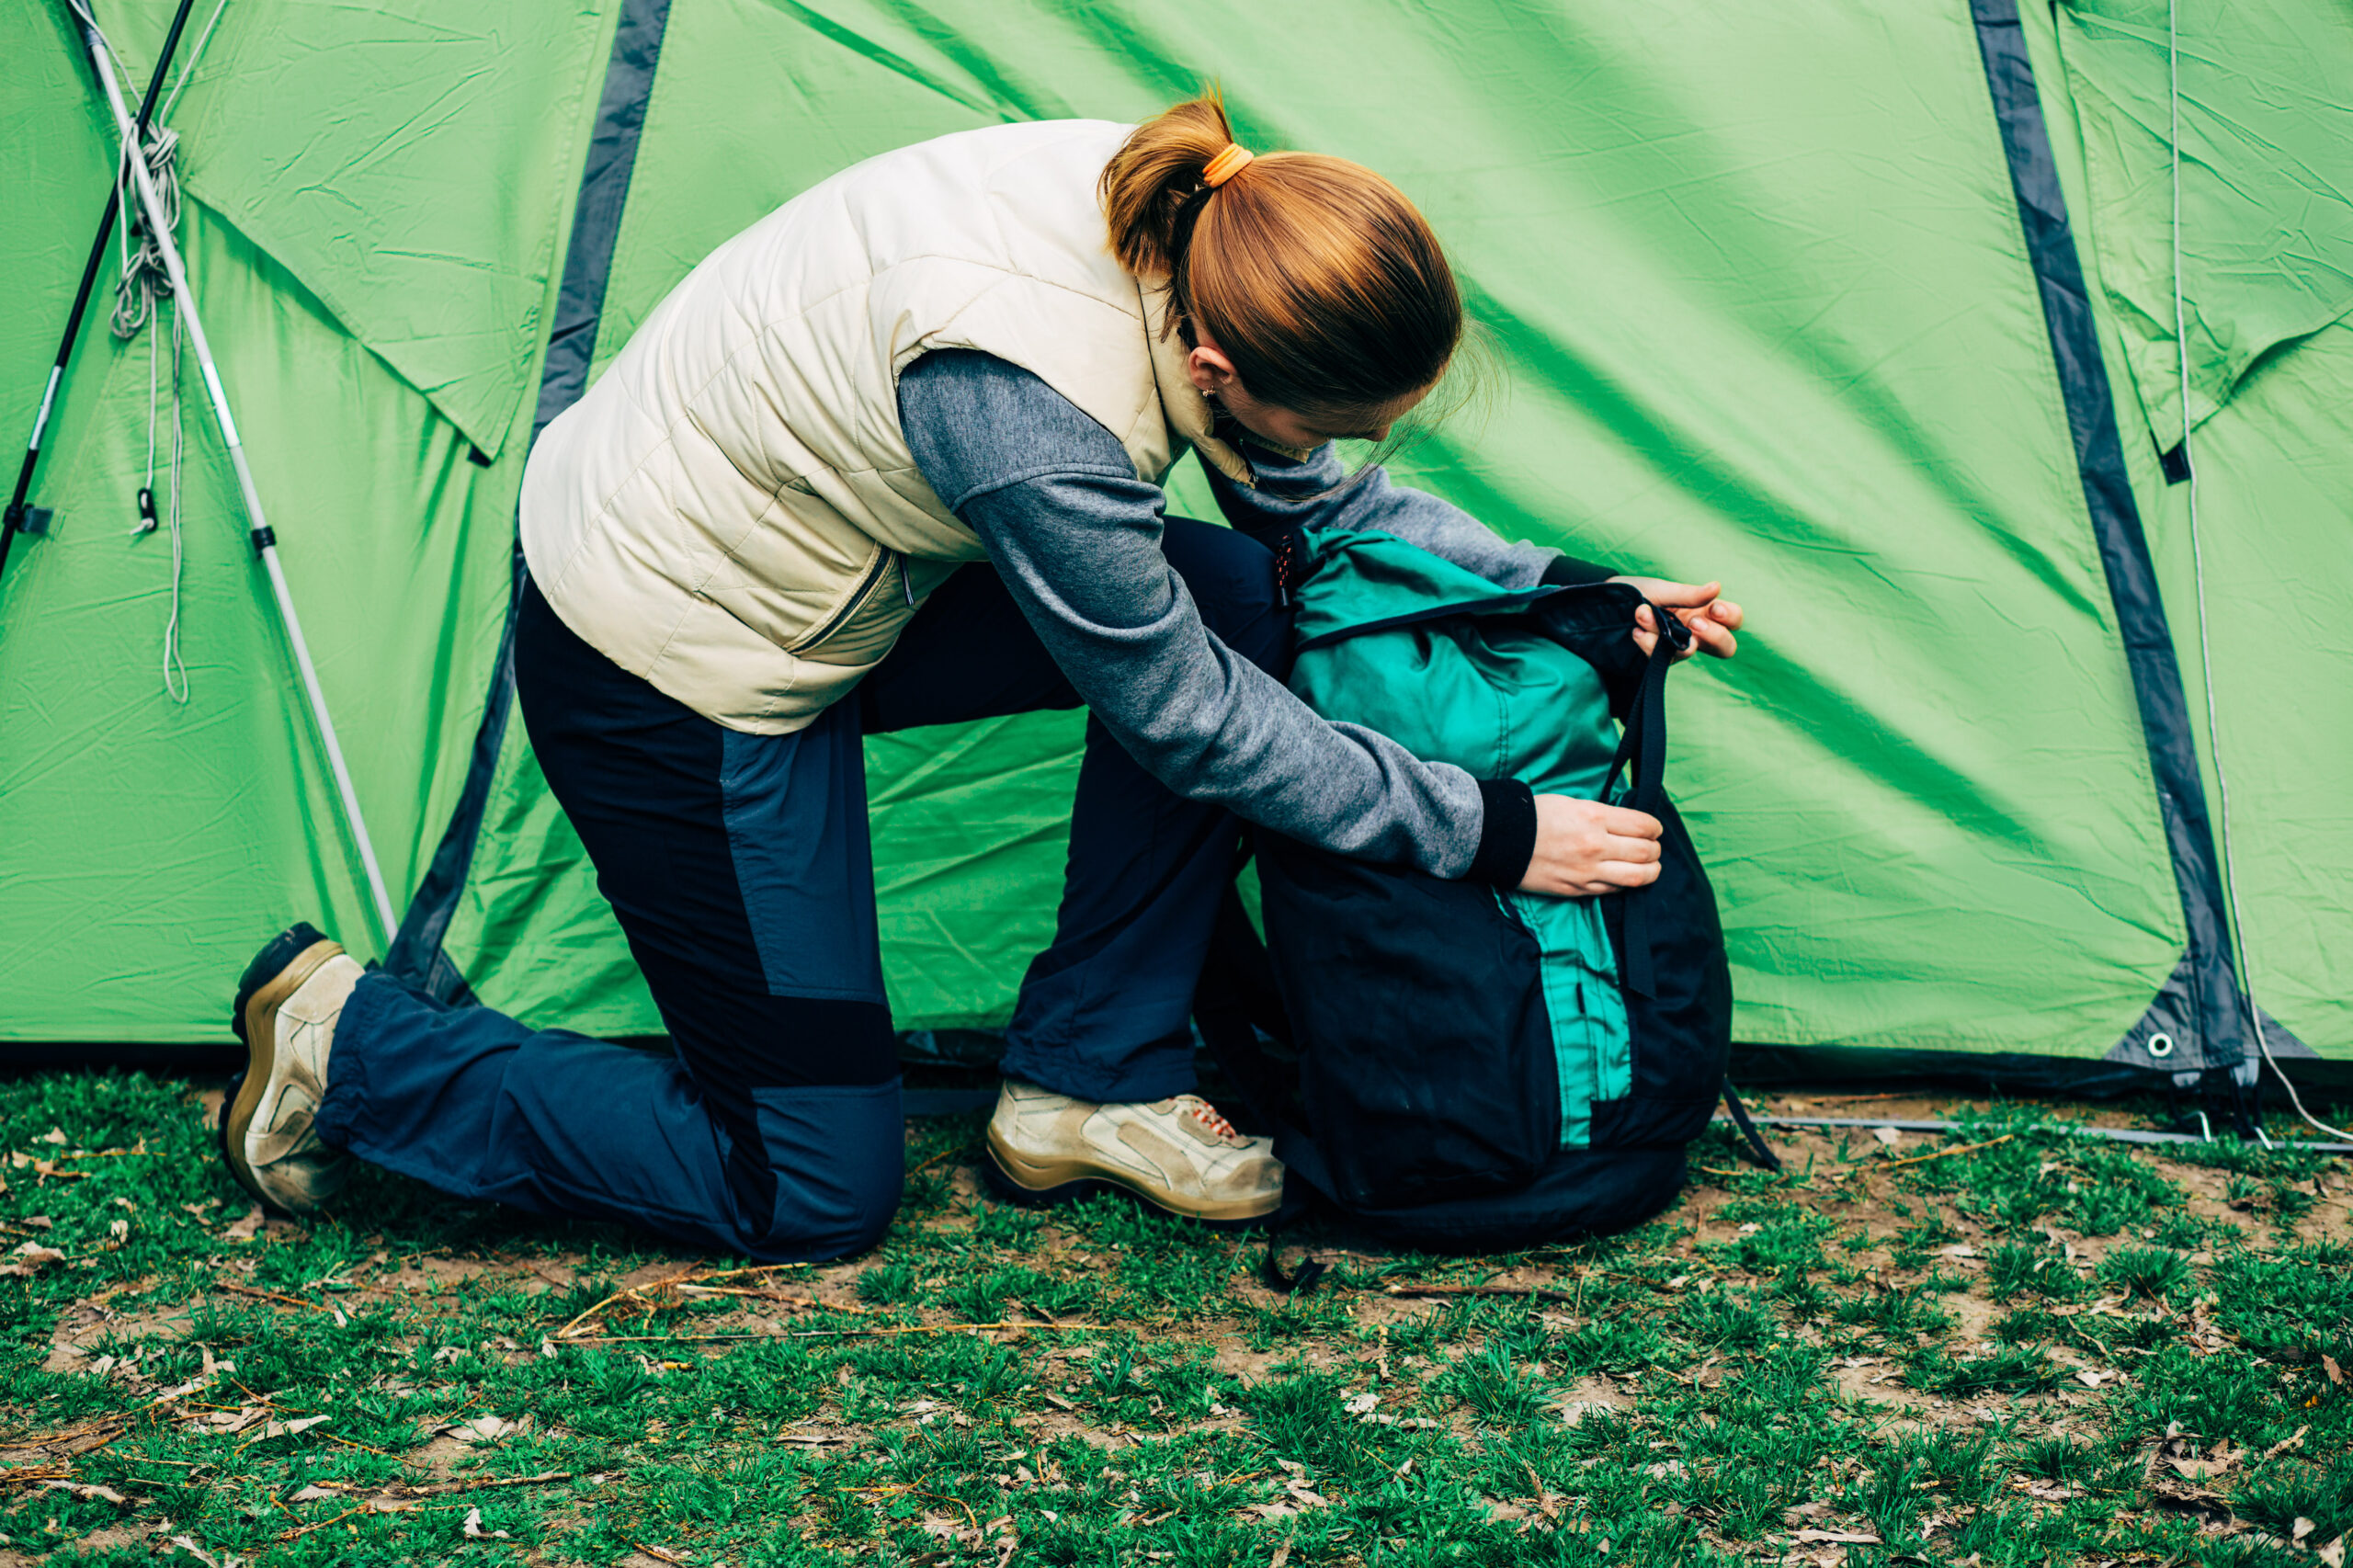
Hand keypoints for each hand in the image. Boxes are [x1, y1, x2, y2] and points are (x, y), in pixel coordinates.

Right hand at [1520, 794, 1662, 896]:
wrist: (1499, 839)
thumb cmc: (1534, 816)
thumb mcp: (1572, 803)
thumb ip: (1602, 815)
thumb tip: (1628, 824)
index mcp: (1595, 817)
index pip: (1645, 826)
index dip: (1655, 828)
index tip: (1653, 829)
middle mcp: (1596, 845)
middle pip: (1647, 852)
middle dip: (1655, 849)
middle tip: (1652, 847)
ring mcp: (1587, 871)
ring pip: (1638, 877)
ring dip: (1651, 871)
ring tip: (1649, 867)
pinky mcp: (1577, 889)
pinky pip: (1613, 890)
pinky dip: (1624, 883)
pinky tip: (1621, 876)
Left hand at [1609, 576, 1742, 659]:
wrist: (1604, 602)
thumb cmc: (1639, 592)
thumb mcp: (1663, 589)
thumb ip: (1689, 594)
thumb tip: (1717, 587)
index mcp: (1703, 611)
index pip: (1733, 620)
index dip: (1730, 616)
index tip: (1714, 608)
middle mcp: (1695, 633)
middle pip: (1725, 647)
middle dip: (1715, 636)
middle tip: (1695, 623)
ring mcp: (1676, 647)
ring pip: (1688, 652)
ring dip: (1666, 633)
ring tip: (1644, 614)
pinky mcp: (1656, 659)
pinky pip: (1661, 658)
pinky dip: (1648, 642)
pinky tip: (1636, 629)